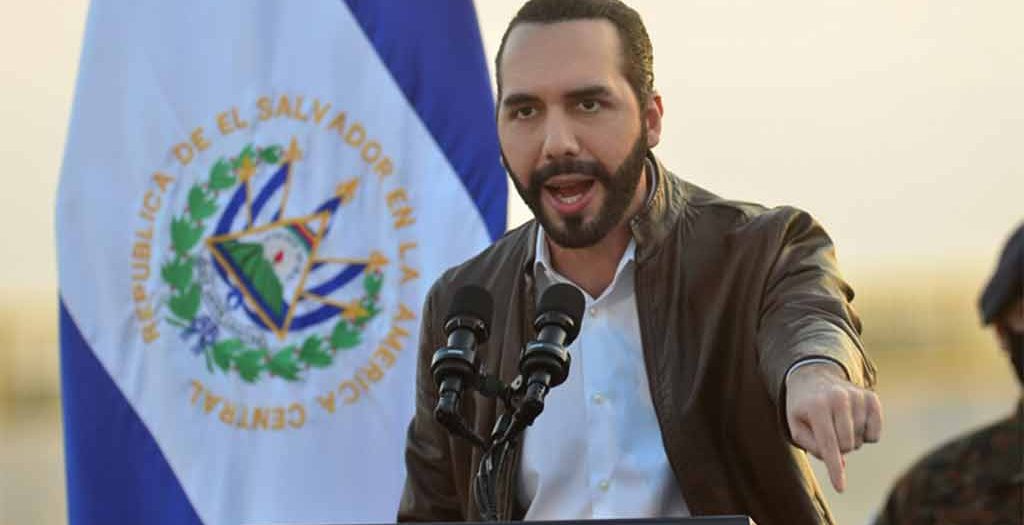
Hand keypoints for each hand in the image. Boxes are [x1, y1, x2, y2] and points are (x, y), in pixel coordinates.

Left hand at [785, 362, 882, 492]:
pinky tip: (853, 422)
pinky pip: (875, 434)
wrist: (813, 376)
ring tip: (837, 424)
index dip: (835, 469)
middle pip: (847, 446)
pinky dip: (866, 435)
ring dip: (850, 440)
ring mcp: (857, 396)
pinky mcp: (871, 397)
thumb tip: (840, 462)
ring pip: (861, 441)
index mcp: (817, 406)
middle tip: (827, 432)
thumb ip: (812, 446)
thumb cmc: (803, 407)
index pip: (828, 444)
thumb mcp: (796, 426)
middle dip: (837, 448)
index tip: (840, 488)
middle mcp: (839, 398)